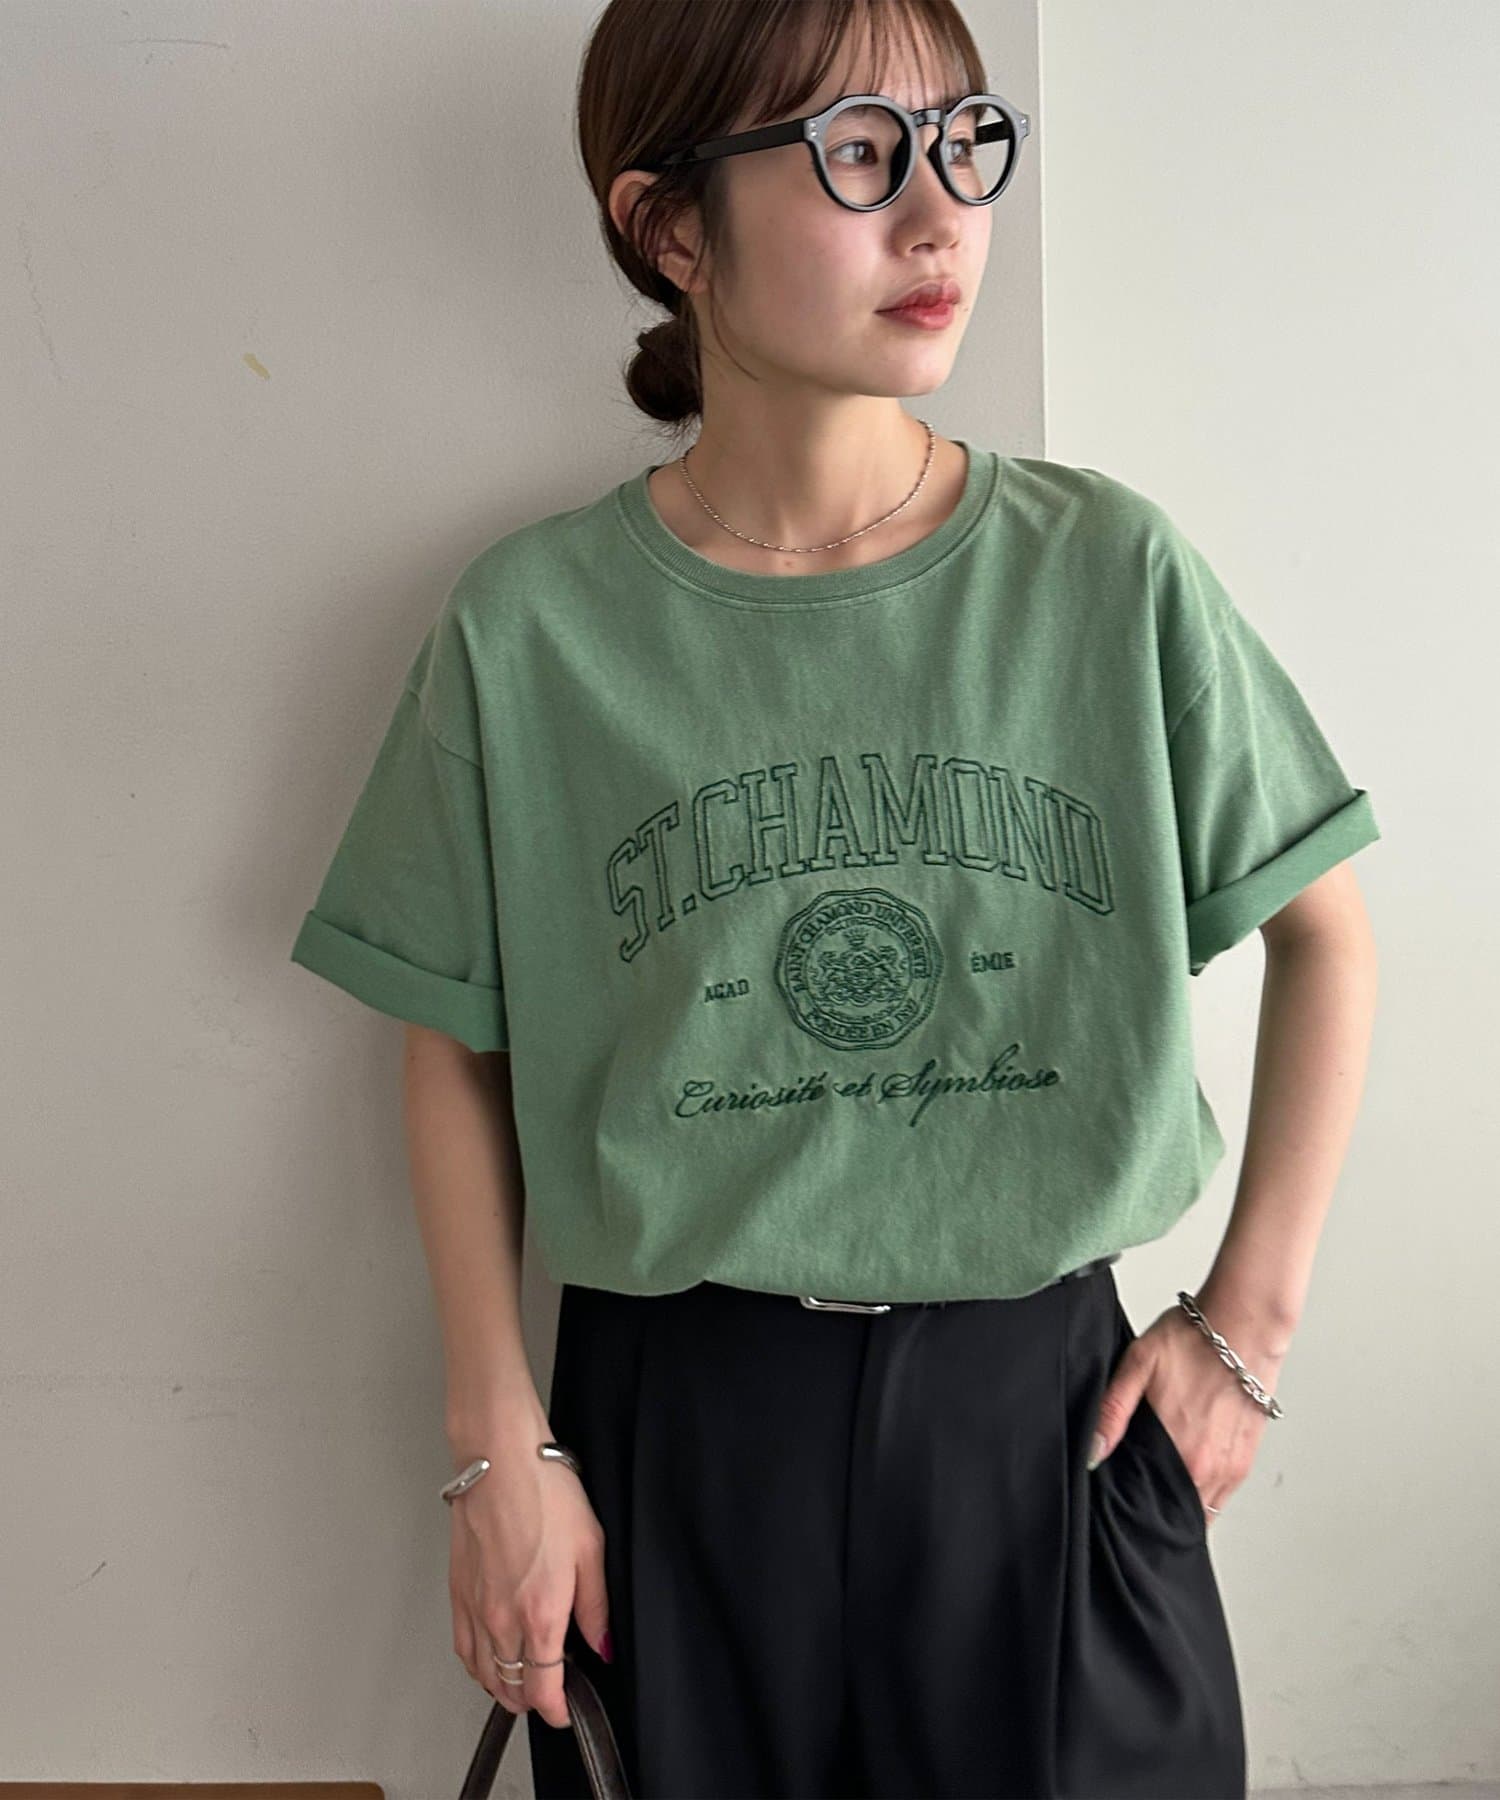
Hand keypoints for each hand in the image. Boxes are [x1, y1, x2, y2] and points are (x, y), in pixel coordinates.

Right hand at [447, 1444, 611, 1728]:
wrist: (499, 1462)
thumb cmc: (544, 1493)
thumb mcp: (590, 1548)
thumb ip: (596, 1607)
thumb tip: (603, 1645)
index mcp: (540, 1614)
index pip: (543, 1691)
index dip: (558, 1711)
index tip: (568, 1711)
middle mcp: (503, 1620)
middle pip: (511, 1689)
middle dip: (533, 1701)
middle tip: (552, 1693)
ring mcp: (475, 1608)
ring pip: (483, 1674)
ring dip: (504, 1687)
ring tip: (523, 1682)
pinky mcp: (457, 1592)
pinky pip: (463, 1648)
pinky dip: (477, 1665)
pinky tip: (489, 1658)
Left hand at [1087, 1302, 1284, 1523]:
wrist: (1244, 1325)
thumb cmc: (1194, 1340)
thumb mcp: (1137, 1364)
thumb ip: (1113, 1411)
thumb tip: (1093, 1451)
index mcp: (1178, 1450)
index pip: (1148, 1504)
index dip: (1130, 1506)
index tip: (1118, 1501)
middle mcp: (1207, 1468)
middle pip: (1174, 1514)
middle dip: (1153, 1509)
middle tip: (1136, 1492)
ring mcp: (1230, 1469)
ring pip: (1199, 1510)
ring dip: (1180, 1504)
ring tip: (1160, 1484)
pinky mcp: (1245, 1461)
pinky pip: (1220, 1498)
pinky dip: (1202, 1494)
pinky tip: (1185, 1474)